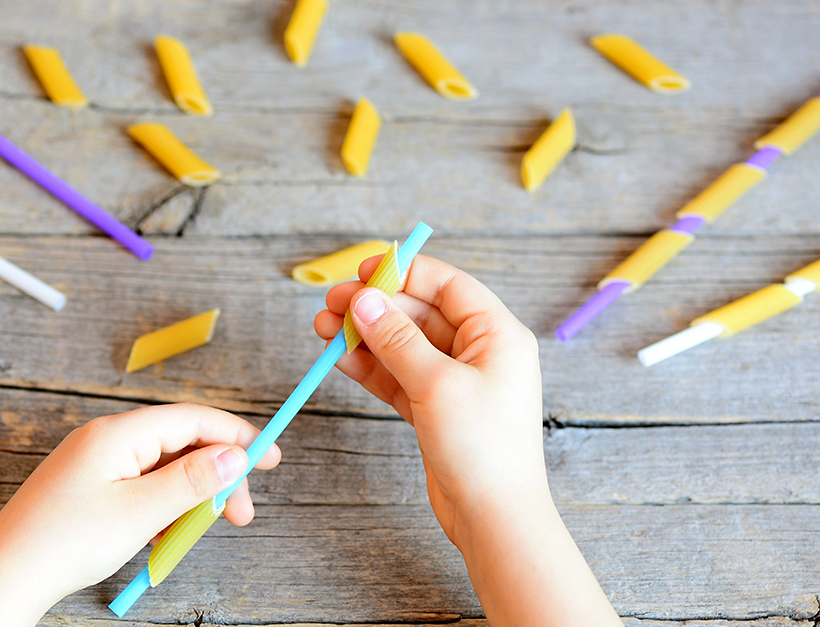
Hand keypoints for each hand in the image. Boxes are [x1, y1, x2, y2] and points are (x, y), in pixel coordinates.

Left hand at [0, 403, 280, 626]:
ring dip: (189, 498)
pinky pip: (140, 488)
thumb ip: (192, 481)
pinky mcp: (87, 489)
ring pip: (162, 469)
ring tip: (193, 534)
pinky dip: (162, 508)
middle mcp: (105, 440)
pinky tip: (163, 537)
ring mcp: (94, 464)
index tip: (271, 459)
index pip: (191, 418)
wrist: (3, 579)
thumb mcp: (141, 513)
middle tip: (240, 516)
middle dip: (216, 478)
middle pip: (180, 444)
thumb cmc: (64, 543)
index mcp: (117, 434)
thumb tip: (234, 454)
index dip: (236, 435)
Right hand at [315, 254, 543, 540]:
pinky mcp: (437, 411)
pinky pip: (398, 377)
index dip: (403, 273)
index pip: (447, 285)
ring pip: (404, 346)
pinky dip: (370, 368)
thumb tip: (365, 300)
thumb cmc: (483, 449)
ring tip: (322, 330)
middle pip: (420, 313)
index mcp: (497, 335)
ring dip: (365, 337)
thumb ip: (397, 339)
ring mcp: (457, 383)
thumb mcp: (437, 384)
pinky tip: (340, 359)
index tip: (361, 272)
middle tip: (331, 305)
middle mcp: (480, 353)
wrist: (494, 518)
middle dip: (375, 307)